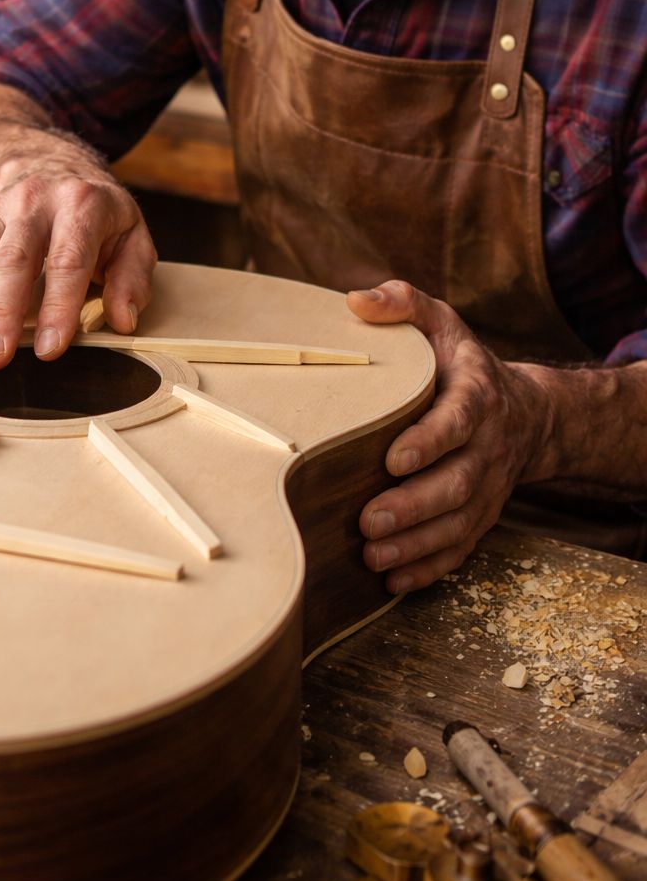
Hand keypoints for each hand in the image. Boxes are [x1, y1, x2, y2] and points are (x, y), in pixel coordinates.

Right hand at [0, 160, 156, 368]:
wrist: (55, 168)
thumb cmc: (99, 217)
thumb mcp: (132, 237)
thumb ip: (132, 279)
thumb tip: (122, 320)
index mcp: (82, 205)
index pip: (69, 260)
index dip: (58, 307)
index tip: (50, 349)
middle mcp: (36, 202)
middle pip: (15, 259)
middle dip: (3, 312)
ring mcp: (1, 209)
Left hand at [346, 280, 549, 592]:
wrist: (524, 413)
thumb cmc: (460, 364)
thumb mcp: (439, 322)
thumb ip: (403, 303)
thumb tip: (355, 300)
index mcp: (477, 397)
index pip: (458, 421)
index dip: (430, 441)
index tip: (393, 458)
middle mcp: (488, 447)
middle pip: (457, 484)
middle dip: (413, 506)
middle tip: (368, 520)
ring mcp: (487, 488)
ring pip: (458, 524)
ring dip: (416, 544)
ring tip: (373, 554)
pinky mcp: (479, 516)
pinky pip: (460, 549)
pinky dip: (429, 569)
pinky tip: (393, 580)